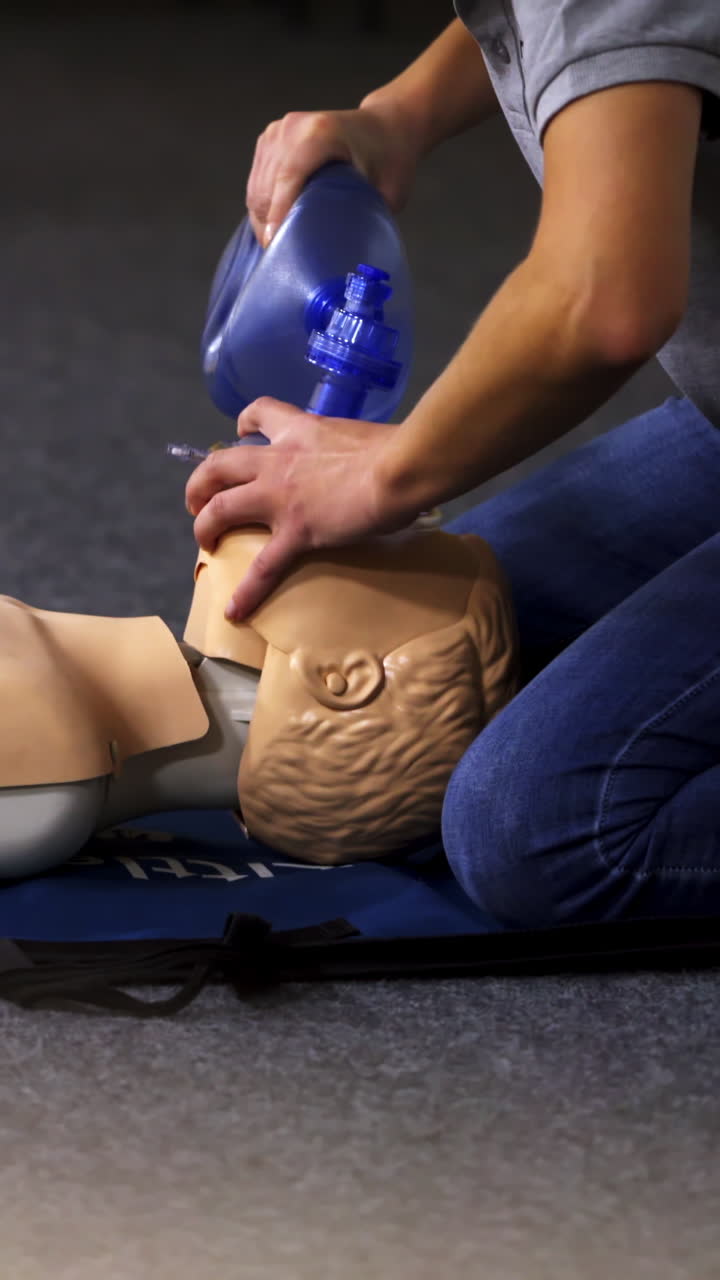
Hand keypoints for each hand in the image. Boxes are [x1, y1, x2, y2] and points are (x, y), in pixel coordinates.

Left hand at [185, 398, 416, 618]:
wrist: (400, 467)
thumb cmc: (394, 449)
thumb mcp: (358, 436)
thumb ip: (348, 448)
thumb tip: (366, 462)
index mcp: (299, 430)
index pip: (261, 412)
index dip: (244, 422)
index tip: (239, 430)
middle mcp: (278, 460)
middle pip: (219, 464)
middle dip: (200, 483)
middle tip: (199, 500)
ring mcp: (280, 498)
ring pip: (222, 508)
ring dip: (204, 525)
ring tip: (204, 542)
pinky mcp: (295, 532)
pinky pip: (263, 567)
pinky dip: (246, 591)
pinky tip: (234, 610)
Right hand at [246, 103, 420, 246]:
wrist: (384, 127)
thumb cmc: (391, 158)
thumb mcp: (389, 192)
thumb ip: (365, 219)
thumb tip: (342, 257)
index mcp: (321, 132)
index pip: (288, 177)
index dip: (279, 215)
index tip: (276, 247)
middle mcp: (292, 128)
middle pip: (267, 188)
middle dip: (269, 227)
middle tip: (284, 260)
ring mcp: (277, 132)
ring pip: (256, 189)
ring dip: (263, 221)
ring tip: (281, 247)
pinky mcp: (269, 140)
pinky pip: (256, 183)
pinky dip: (263, 209)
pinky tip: (279, 226)